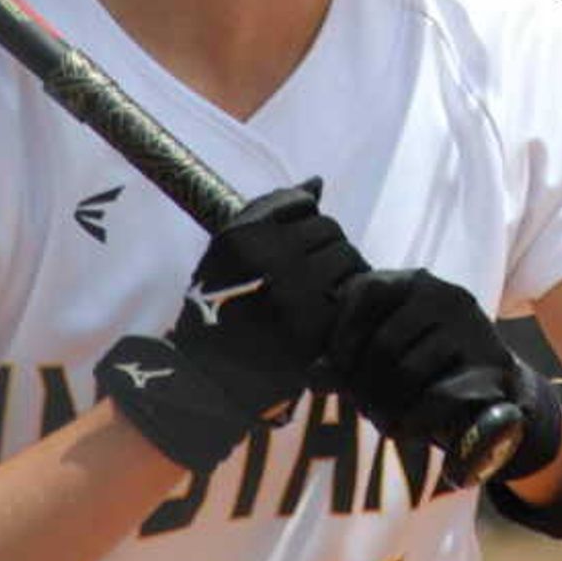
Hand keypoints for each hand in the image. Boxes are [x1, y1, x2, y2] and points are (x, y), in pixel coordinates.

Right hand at [171, 180, 369, 418]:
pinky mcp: (318, 328)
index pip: (302, 203)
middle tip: (303, 278)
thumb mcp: (228, 251)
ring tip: (315, 297)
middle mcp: (269, 261)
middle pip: (329, 229)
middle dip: (322, 249)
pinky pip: (353, 293)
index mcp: (242, 238)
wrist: (208, 377)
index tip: (286, 250)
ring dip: (339, 273)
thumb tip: (317, 183)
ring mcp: (296, 295)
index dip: (301, 224)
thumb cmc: (220, 306)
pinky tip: (327, 315)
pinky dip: (347, 302)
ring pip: (347, 257)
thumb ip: (271, 208)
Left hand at [326, 268, 561, 484]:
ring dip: (386, 408)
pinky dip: (413, 420)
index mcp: (414, 283)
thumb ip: (346, 362)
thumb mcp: (383, 358)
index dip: (343, 336)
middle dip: (364, 385)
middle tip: (362, 409)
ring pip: (408, 371)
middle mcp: (446, 296)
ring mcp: (472, 329)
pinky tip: (406, 429)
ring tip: (383, 422)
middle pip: (384, 343)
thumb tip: (314, 375)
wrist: (496, 391)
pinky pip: (438, 396)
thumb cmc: (426, 370)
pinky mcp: (491, 367)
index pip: (365, 292)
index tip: (340, 369)